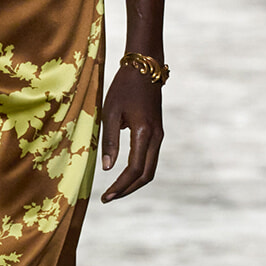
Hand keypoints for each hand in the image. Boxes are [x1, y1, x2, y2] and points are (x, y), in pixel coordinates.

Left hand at [99, 64, 163, 201]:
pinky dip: (138, 171)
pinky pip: (150, 159)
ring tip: (115, 190)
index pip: (134, 169)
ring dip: (133, 182)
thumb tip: (107, 169)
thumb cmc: (124, 87)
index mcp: (144, 132)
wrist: (145, 67)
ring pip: (150, 168)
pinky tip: (123, 174)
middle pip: (146, 175)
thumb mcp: (110, 111)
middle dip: (127, 189)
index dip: (120, 186)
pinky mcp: (157, 132)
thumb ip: (109, 140)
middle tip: (108, 198)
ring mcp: (159, 135)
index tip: (106, 196)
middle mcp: (156, 137)